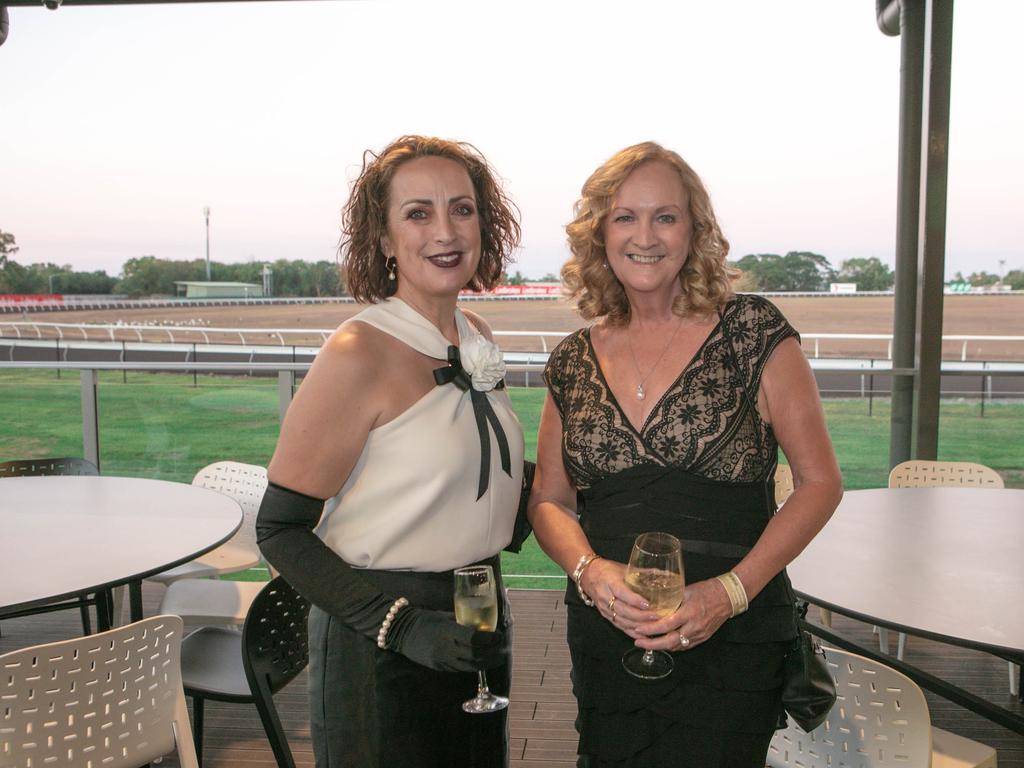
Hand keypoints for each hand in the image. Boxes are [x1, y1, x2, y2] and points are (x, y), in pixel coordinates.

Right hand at [389, 607, 507, 672]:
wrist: (402, 632)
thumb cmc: (426, 619)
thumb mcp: (445, 616)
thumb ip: (463, 622)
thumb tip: (483, 624)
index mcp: (447, 631)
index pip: (474, 639)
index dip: (490, 639)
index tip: (500, 636)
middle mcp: (445, 648)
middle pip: (475, 655)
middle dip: (493, 654)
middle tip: (504, 649)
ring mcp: (442, 660)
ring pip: (470, 666)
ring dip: (487, 663)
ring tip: (499, 658)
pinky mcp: (439, 668)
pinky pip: (461, 669)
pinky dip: (474, 666)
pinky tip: (482, 662)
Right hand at [580, 558, 660, 638]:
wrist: (588, 576)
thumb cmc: (607, 570)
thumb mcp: (623, 568)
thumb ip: (644, 573)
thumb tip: (666, 574)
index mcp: (610, 582)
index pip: (622, 593)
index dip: (635, 600)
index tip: (649, 605)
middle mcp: (606, 597)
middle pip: (623, 610)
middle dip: (641, 616)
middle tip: (657, 617)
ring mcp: (605, 609)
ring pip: (622, 621)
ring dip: (638, 626)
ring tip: (654, 627)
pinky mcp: (606, 616)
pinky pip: (620, 627)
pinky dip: (632, 632)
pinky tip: (643, 636)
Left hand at [632, 577, 731, 651]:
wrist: (728, 597)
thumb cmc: (707, 590)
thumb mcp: (686, 591)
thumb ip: (671, 600)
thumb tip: (654, 604)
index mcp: (689, 613)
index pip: (666, 625)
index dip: (650, 629)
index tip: (637, 629)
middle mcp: (694, 627)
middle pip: (670, 642)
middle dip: (652, 645)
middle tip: (638, 642)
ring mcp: (699, 635)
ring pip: (677, 646)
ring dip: (661, 647)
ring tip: (646, 643)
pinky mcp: (703, 638)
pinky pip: (685, 646)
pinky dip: (673, 646)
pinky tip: (663, 643)